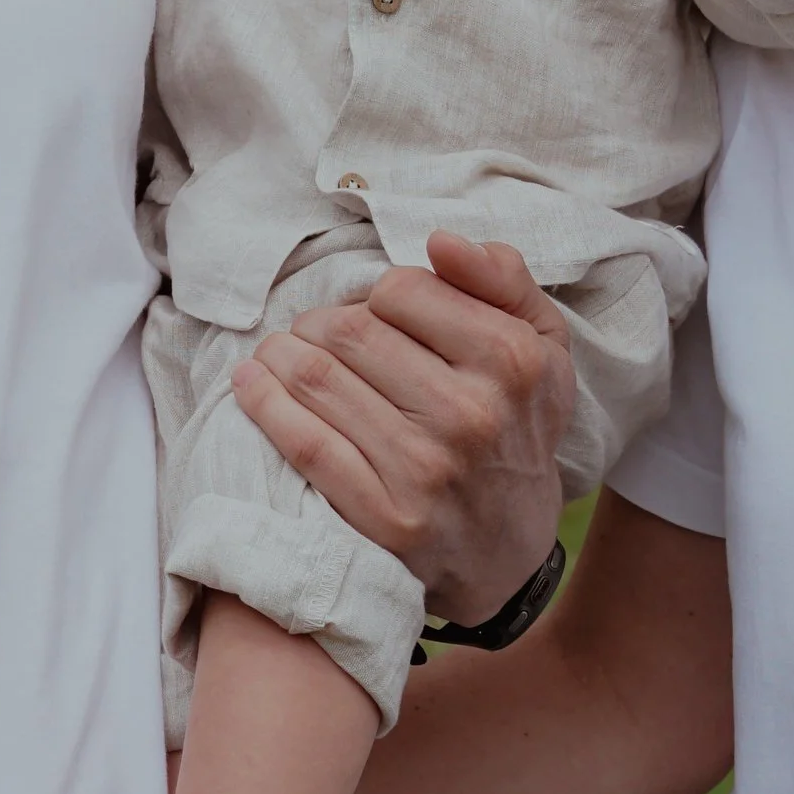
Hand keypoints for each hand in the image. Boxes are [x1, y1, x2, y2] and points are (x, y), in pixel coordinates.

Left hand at [231, 233, 572, 624]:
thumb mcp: (542, 346)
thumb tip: (441, 242)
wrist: (511, 552)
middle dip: (319, 321)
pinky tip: (251, 383)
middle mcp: (471, 414)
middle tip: (314, 332)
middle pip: (351, 330)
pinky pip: (304, 444)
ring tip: (277, 353)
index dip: (378, 293)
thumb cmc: (517, 428)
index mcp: (510, 360)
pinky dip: (264, 403)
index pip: (402, 290)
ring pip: (317, 378)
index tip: (375, 314)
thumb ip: (502, 280)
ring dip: (280, 354)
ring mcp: (425, 469)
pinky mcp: (386, 517)